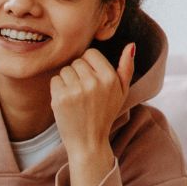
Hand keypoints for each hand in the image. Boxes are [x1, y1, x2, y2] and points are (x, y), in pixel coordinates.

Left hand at [50, 44, 134, 185]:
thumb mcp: (122, 91)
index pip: (90, 53)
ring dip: (67, 80)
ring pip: (65, 70)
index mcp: (110, 78)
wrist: (88, 140)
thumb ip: (127, 67)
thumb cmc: (105, 114)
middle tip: (83, 91)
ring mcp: (76, 90)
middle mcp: (93, 82)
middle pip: (76, 61)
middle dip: (78, 73)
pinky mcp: (60, 98)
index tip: (90, 78)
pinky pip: (55, 80)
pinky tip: (66, 101)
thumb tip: (131, 45)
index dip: (88, 64)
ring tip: (76, 96)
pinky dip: (57, 88)